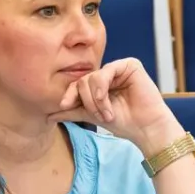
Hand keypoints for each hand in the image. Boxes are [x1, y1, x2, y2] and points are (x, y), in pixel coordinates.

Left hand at [50, 58, 181, 154]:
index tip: (63, 106)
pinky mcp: (130, 65)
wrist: (146, 129)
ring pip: (92, 77)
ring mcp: (119, 68)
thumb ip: (73, 111)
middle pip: (83, 80)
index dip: (69, 94)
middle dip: (86, 101)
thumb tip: (48, 115)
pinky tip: (108, 105)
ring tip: (106, 114)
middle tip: (98, 117)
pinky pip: (105, 72)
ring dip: (95, 100)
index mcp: (100, 83)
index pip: (78, 83)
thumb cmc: (124, 123)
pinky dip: (102, 91)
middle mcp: (109, 73)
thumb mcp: (92, 116)